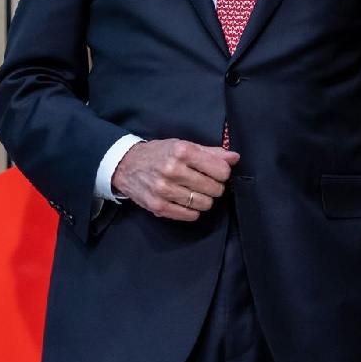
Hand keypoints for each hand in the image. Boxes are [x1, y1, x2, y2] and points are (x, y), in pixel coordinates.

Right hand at [111, 138, 239, 220]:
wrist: (126, 165)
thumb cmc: (159, 154)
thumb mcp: (183, 146)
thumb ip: (211, 152)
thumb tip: (234, 157)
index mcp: (182, 151)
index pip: (220, 170)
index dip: (223, 173)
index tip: (217, 173)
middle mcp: (173, 170)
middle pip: (214, 188)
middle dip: (215, 187)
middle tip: (206, 183)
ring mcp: (164, 190)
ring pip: (204, 204)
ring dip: (204, 200)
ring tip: (195, 192)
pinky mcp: (158, 206)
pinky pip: (190, 216)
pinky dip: (193, 211)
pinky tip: (186, 201)